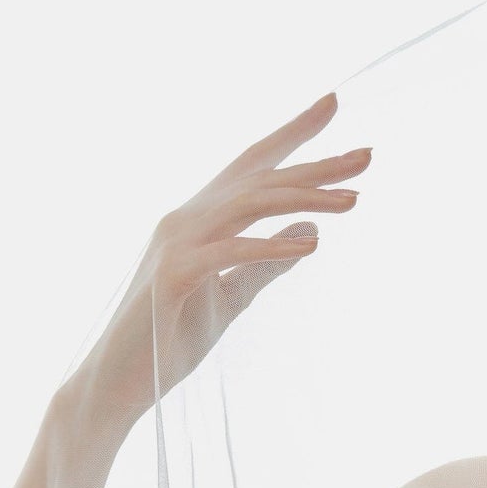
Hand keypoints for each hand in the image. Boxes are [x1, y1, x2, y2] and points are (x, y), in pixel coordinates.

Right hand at [94, 91, 367, 416]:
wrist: (118, 384)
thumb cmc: (170, 340)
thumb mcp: (232, 297)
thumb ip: (267, 265)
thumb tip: (311, 231)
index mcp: (200, 219)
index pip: (252, 165)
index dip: (292, 133)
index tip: (333, 103)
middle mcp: (186, 219)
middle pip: (259, 178)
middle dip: (316, 164)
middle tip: (368, 156)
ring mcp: (176, 244)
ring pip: (248, 204)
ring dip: (304, 199)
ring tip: (353, 202)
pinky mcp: (171, 277)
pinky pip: (228, 253)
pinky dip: (270, 246)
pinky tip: (310, 247)